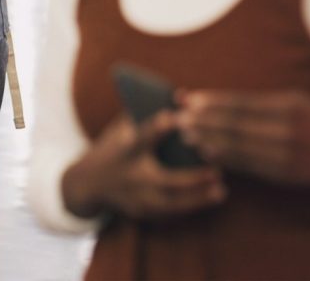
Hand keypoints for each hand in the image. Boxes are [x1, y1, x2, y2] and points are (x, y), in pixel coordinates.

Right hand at [62, 112, 225, 220]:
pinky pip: (168, 214)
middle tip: (217, 171)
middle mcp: (130, 175)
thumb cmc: (115, 146)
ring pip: (171, 204)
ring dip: (197, 199)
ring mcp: (135, 198)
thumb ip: (149, 111)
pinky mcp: (140, 213)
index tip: (175, 116)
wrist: (88, 184)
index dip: (158, 127)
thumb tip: (183, 95)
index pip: (142, 136)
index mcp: (126, 149)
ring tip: (221, 191)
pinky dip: (189, 208)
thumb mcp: (124, 126)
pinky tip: (209, 200)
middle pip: (164, 179)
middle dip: (192, 178)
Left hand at [176, 90, 309, 197]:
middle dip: (204, 120)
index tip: (188, 100)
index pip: (241, 103)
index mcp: (288, 104)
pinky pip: (248, 165)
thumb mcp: (295, 101)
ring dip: (209, 139)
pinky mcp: (284, 173)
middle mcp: (287, 128)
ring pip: (239, 146)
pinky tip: (208, 152)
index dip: (212, 102)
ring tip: (187, 134)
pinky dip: (226, 158)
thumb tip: (218, 100)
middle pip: (235, 124)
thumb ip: (260, 103)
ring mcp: (286, 153)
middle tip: (178, 118)